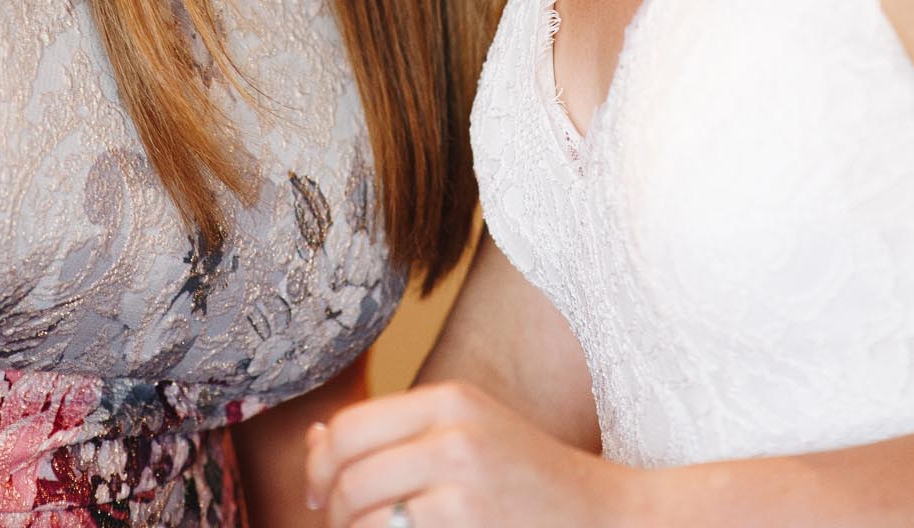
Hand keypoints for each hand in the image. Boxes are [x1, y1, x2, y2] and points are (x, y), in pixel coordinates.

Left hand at [305, 381, 633, 527]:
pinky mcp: (464, 519)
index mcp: (448, 399)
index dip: (319, 466)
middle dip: (329, 509)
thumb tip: (312, 441)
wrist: (601, 517)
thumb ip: (394, 435)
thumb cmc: (526, 484)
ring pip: (363, 511)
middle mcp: (452, 429)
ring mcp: (461, 478)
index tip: (318, 497)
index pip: (349, 426)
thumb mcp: (465, 437)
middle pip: (348, 470)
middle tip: (335, 526)